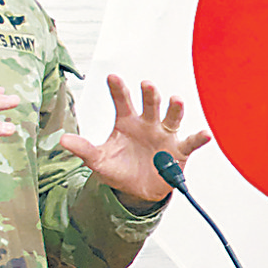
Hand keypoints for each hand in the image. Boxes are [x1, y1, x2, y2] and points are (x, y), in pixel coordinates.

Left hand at [59, 75, 212, 210]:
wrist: (137, 191)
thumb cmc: (119, 170)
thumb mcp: (99, 161)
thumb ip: (83, 149)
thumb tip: (62, 140)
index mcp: (127, 122)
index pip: (122, 102)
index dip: (118, 89)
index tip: (112, 77)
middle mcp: (148, 124)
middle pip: (150, 105)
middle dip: (149, 94)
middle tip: (146, 85)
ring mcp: (165, 135)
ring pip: (172, 117)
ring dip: (175, 108)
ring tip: (175, 100)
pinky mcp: (179, 151)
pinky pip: (191, 142)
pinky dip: (199, 137)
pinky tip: (205, 133)